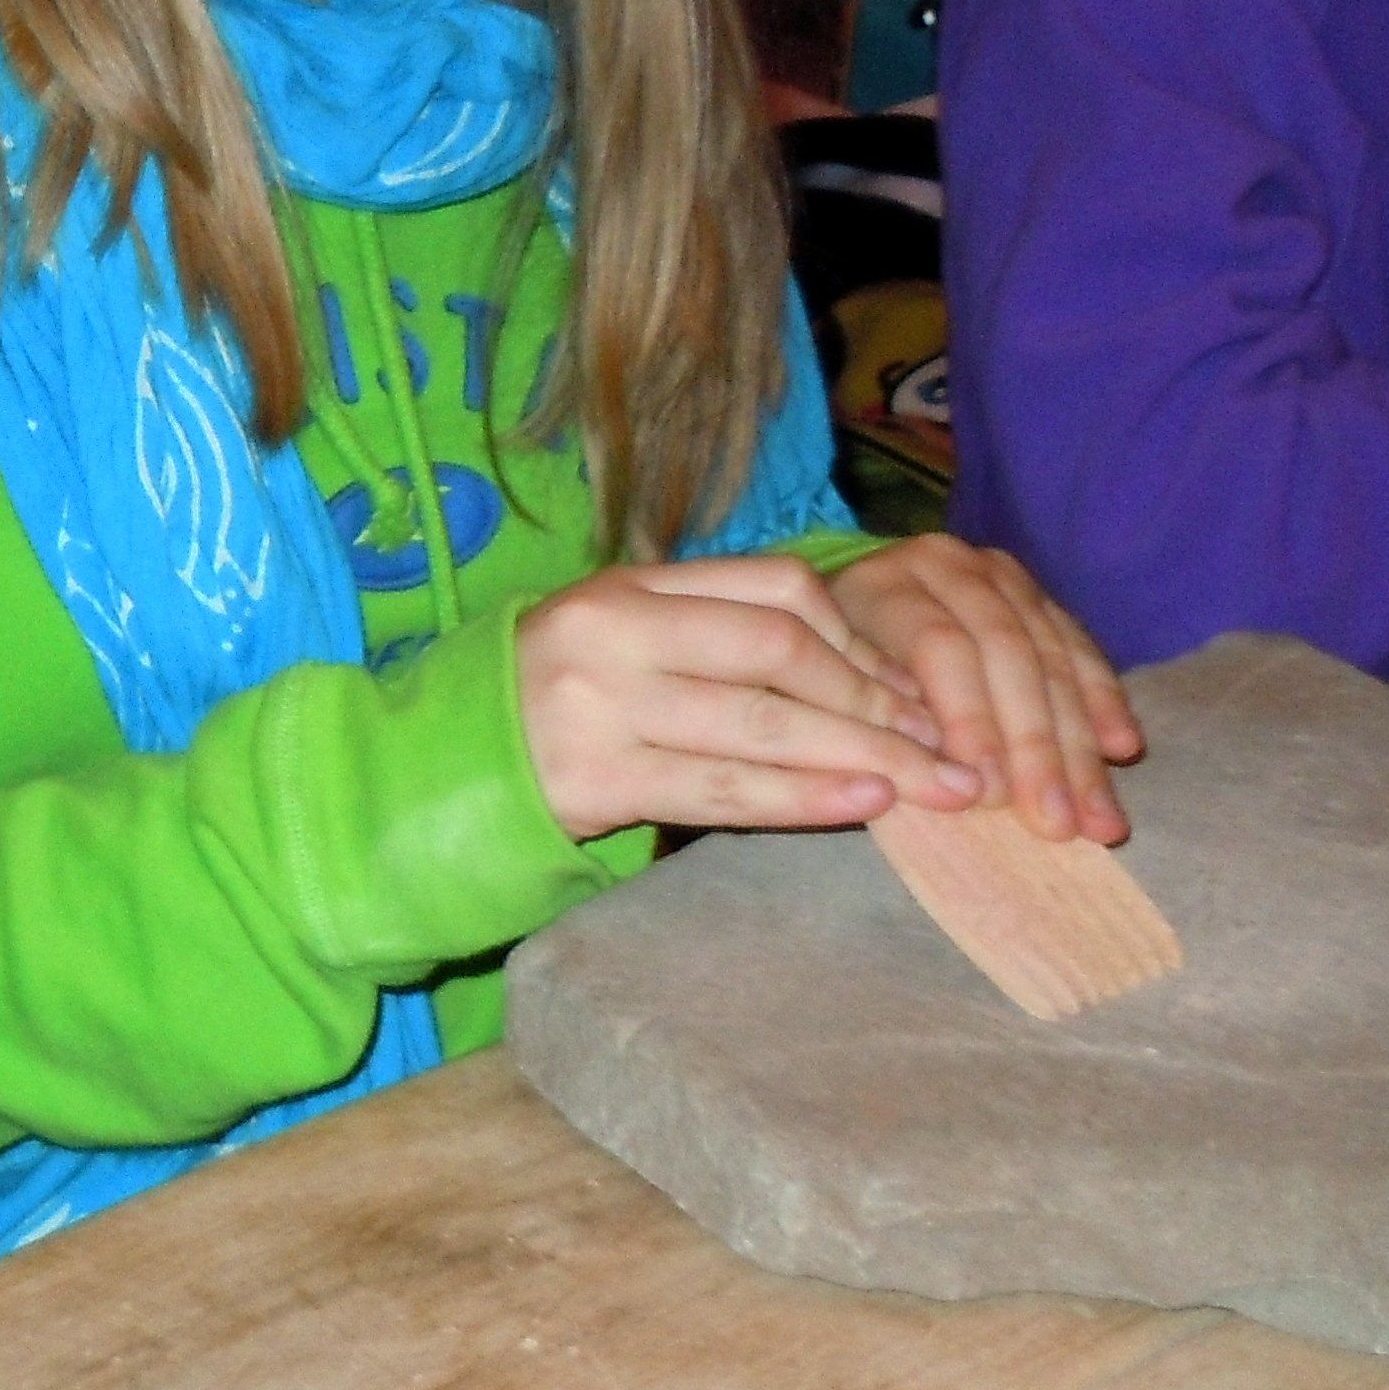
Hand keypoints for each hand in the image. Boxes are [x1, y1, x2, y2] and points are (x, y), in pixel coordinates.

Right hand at [514, 555, 978, 838]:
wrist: (437, 769)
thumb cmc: (557, 702)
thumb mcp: (626, 639)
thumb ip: (720, 633)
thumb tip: (870, 669)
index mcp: (631, 585)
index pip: (778, 588)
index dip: (862, 639)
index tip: (918, 688)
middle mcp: (614, 631)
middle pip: (782, 651)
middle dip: (881, 702)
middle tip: (951, 749)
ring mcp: (599, 704)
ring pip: (762, 724)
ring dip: (861, 754)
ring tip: (933, 786)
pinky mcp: (593, 779)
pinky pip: (721, 789)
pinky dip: (802, 797)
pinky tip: (863, 805)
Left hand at [827, 534, 1143, 841]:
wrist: (841, 608)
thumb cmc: (828, 675)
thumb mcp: (830, 694)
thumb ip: (878, 724)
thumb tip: (944, 780)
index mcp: (882, 585)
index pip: (939, 648)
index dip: (970, 722)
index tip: (990, 795)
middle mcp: (944, 565)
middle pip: (1005, 653)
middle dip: (1036, 746)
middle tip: (1056, 822)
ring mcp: (994, 573)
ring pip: (1050, 655)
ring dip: (1079, 743)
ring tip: (1098, 815)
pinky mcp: (1033, 591)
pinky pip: (1078, 647)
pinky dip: (1102, 702)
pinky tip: (1123, 749)